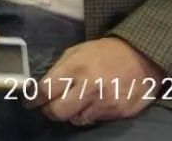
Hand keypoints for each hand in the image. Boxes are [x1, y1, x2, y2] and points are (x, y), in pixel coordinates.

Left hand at [27, 36, 162, 125]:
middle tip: (49, 106)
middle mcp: (89, 87)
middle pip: (58, 111)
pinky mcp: (118, 112)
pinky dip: (89, 114)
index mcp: (75, 68)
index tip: (30, 102)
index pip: (45, 90)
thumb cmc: (104, 52)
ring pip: (76, 120)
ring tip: (74, 103)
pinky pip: (95, 120)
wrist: (141, 56)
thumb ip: (60, 69)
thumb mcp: (77, 51)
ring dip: (71, 113)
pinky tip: (92, 104)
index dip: (34, 99)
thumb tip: (42, 87)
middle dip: (50, 111)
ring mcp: (105, 102)